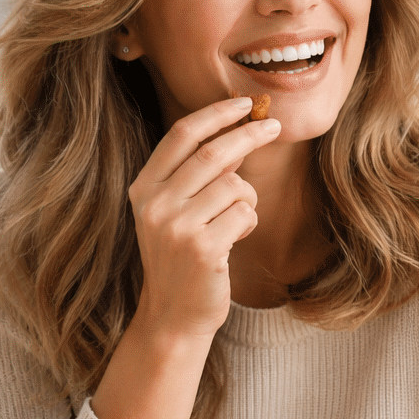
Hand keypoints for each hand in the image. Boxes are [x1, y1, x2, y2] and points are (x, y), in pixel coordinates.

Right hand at [128, 96, 280, 337]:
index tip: (243, 102)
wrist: (173, 316)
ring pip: (234, 186)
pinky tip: (235, 240)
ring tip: (236, 220)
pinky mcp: (203, 248)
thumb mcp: (174, 213)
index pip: (181, 135)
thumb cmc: (181, 259)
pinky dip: (249, 222)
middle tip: (275, 126)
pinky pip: (244, 214)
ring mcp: (177, 227)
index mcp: (143, 188)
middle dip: (249, 134)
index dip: (215, 114)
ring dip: (248, 198)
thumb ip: (195, 177)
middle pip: (213, 153)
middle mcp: (155, 204)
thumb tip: (237, 134)